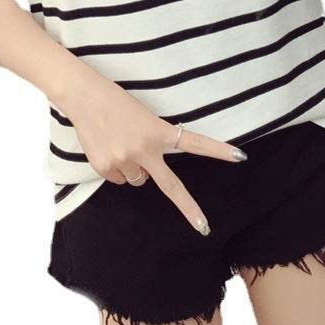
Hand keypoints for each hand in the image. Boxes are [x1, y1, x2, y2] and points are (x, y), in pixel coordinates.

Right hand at [59, 67, 247, 235]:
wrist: (84, 97)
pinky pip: (118, 179)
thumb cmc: (116, 102)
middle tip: (204, 228)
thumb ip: (151, 144)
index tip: (240, 157)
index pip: (194, 142)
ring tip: (120, 143)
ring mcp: (124, 160)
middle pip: (171, 186)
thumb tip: (146, 176)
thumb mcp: (143, 118)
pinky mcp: (105, 167)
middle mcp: (144, 149)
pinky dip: (115, 169)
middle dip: (189, 208)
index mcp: (159, 131)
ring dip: (133, 168)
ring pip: (138, 180)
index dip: (218, 151)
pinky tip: (108, 147)